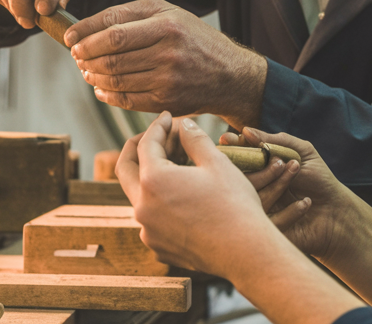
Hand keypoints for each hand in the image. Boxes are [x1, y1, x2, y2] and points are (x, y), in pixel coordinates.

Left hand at [68, 0, 266, 126]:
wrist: (230, 75)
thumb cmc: (193, 38)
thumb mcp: (169, 12)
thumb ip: (131, 13)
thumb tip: (89, 26)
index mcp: (167, 25)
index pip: (114, 30)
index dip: (86, 34)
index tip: (70, 39)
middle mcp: (168, 52)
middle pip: (111, 57)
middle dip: (85, 57)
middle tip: (76, 56)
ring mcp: (167, 80)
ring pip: (115, 80)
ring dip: (92, 76)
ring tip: (86, 71)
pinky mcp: (166, 102)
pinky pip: (126, 100)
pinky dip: (107, 95)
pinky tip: (101, 89)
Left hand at [117, 112, 277, 276]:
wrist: (246, 252)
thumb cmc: (234, 204)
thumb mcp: (216, 162)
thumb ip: (194, 139)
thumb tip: (184, 125)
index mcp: (153, 181)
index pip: (145, 145)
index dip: (158, 127)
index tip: (168, 118)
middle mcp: (142, 207)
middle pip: (126, 169)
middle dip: (138, 148)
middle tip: (156, 136)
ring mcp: (148, 230)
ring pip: (139, 196)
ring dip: (150, 177)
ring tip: (174, 165)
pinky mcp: (158, 247)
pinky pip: (151, 219)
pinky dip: (160, 203)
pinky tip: (181, 196)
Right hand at [223, 128, 357, 260]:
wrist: (337, 214)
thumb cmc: (319, 181)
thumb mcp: (302, 153)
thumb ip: (276, 142)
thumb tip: (246, 131)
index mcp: (259, 169)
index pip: (237, 158)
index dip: (231, 148)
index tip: (226, 139)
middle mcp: (255, 189)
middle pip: (239, 179)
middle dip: (254, 167)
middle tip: (278, 162)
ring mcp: (260, 211)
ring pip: (253, 199)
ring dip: (277, 184)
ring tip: (297, 173)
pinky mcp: (269, 232)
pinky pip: (269, 222)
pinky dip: (290, 211)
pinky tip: (306, 202)